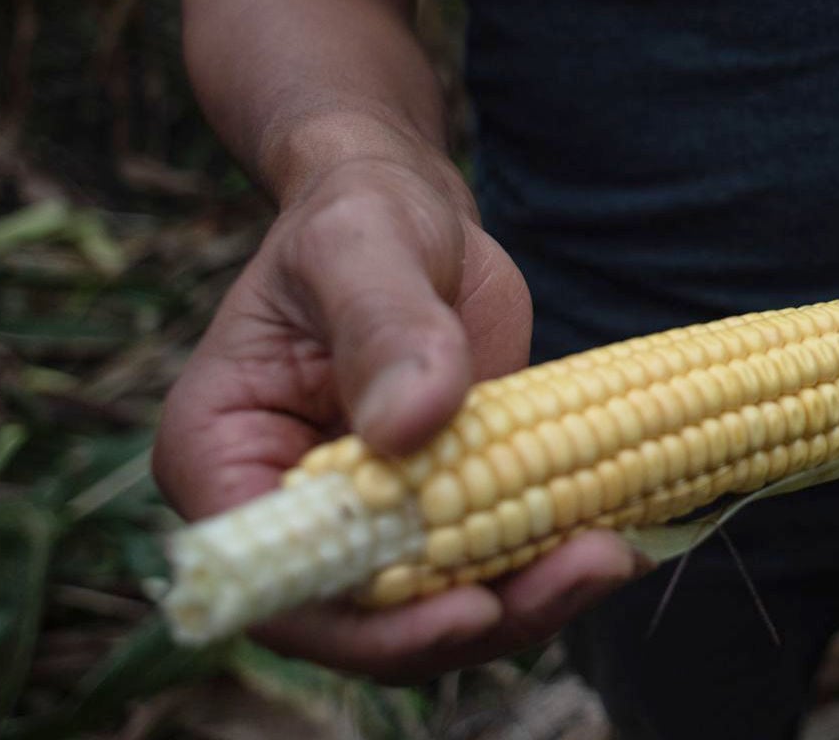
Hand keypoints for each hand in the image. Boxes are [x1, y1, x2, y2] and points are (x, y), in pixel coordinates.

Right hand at [154, 157, 644, 681]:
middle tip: (588, 566)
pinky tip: (615, 535)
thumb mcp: (362, 246)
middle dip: (479, 616)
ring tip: (612, 552)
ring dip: (531, 599)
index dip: (368, 625)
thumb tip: (409, 426)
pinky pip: (488, 566)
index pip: (278, 582)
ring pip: (440, 606)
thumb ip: (382, 327)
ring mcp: (369, 522)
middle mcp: (289, 513)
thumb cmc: (360, 214)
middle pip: (370, 618)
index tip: (469, 608)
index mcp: (222, 458)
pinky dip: (548, 564)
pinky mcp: (440, 512)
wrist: (411, 214)